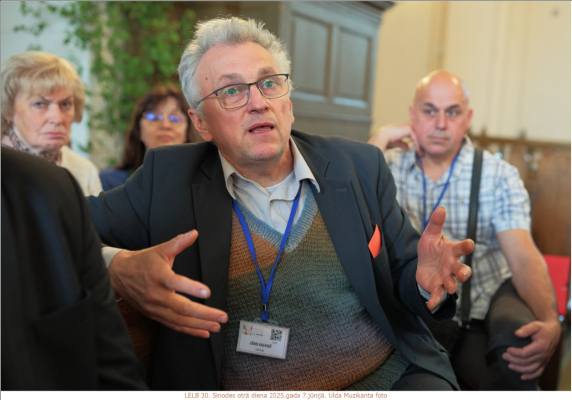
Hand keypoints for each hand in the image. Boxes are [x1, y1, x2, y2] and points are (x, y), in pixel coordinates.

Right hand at [109, 230, 227, 337]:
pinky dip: (189, 330)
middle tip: (222, 316)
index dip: (191, 288)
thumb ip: (179, 242)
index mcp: (159, 276)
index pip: (176, 283)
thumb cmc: (143, 262)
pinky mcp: (154, 315)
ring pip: (179, 320)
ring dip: (200, 325)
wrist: (118, 276)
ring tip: (217, 326)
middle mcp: (156, 295)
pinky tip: (204, 332)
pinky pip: (173, 325)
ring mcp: (155, 308)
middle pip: (181, 308)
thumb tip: (194, 233)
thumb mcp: (161, 249)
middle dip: (204, 314)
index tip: (207, 292)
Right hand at [368, 122, 422, 154]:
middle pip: (416, 135)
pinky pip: (415, 139)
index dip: (414, 142)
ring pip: (416, 137)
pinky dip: (417, 145)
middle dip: (418, 144)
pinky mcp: (409, 130)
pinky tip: (418, 151)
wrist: (382, 136)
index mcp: (403, 127)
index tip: (416, 150)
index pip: (412, 134)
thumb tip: (408, 148)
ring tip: (421, 153)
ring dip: (419, 145)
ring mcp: (408, 126)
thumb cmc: (386, 139)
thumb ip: (402, 144)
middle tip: (421, 152)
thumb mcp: (396, 142)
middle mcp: (406, 125)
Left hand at [415, 207, 473, 309]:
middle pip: (463, 270)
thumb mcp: (430, 235)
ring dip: (453, 286)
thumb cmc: (431, 249)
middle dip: (465, 272)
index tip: (469, 244)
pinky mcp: (437, 287)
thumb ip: (435, 223)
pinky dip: (436, 300)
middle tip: (464, 274)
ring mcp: (446, 278)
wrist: (423, 264)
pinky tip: (430, 305)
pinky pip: (439, 295)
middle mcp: (452, 266)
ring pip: (453, 284)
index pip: (462, 248)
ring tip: (451, 288)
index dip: (466, 246)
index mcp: (452, 251)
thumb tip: (440, 208)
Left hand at [502, 319, 561, 379]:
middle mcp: (543, 355)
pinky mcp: (544, 363)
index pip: (525, 353)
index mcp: (540, 346)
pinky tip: (522, 377)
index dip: (515, 353)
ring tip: (509, 365)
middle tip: (504, 356)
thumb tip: (516, 334)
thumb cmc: (542, 329)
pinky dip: (530, 376)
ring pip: (531, 369)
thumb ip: (526, 329)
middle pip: (526, 362)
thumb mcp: (535, 325)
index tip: (507, 349)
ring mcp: (544, 360)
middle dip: (513, 360)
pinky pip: (538, 372)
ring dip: (519, 369)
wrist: (553, 333)